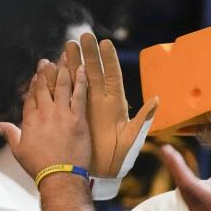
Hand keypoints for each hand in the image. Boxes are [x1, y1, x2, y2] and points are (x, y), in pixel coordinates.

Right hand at [0, 58, 89, 178]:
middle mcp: (45, 113)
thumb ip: (10, 133)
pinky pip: (80, 95)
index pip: (31, 97)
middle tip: (48, 61)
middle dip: (46, 73)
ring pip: (62, 87)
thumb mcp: (19, 149)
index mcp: (30, 120)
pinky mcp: (78, 119)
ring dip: (63, 71)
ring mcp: (62, 115)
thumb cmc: (40, 165)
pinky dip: (81, 81)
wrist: (59, 175)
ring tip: (65, 58)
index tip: (37, 75)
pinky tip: (83, 69)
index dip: (34, 85)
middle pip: (44, 88)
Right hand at [65, 33, 157, 177]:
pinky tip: (54, 68)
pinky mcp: (75, 115)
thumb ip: (143, 119)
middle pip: (95, 73)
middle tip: (84, 36)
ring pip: (79, 81)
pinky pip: (67, 95)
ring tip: (67, 45)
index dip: (109, 61)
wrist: (102, 174)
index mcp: (117, 106)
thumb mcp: (133, 138)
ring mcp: (87, 108)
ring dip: (73, 63)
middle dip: (90, 55)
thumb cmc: (120, 158)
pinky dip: (61, 82)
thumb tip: (156, 99)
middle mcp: (102, 102)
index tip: (106, 43)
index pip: (113, 77)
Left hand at [161, 145, 210, 210]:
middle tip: (169, 153)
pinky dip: (190, 192)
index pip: (188, 184)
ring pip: (187, 199)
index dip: (177, 166)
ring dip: (182, 181)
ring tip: (179, 167)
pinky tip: (195, 191)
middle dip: (176, 170)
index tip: (167, 150)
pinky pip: (194, 206)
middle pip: (184, 189)